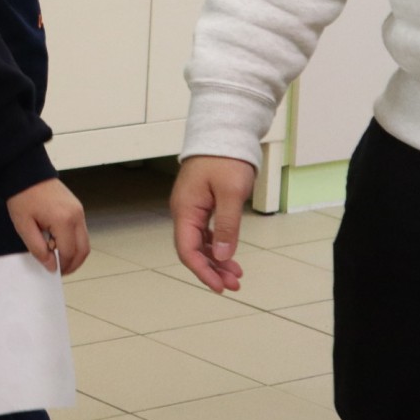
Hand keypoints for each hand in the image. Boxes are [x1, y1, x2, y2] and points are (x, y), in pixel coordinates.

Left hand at [5, 178, 89, 274]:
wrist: (25, 171)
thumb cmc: (22, 196)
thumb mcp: (24, 226)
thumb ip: (38, 249)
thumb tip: (51, 266)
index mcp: (64, 220)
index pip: (69, 252)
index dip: (62, 265)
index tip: (52, 271)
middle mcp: (77, 216)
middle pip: (83, 249)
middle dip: (73, 264)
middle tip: (59, 269)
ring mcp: (79, 210)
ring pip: (85, 241)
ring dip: (74, 253)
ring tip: (57, 257)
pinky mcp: (77, 207)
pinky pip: (80, 230)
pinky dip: (73, 241)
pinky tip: (58, 242)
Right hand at [170, 155, 253, 293]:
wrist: (223, 133)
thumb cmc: (225, 159)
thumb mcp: (231, 193)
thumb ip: (226, 226)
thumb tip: (221, 255)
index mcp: (185, 209)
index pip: (187, 250)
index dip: (202, 271)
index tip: (219, 286)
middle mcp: (184, 211)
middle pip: (192, 249)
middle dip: (212, 269)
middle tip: (234, 284)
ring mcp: (191, 208)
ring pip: (199, 243)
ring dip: (216, 260)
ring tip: (235, 274)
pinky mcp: (201, 204)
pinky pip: (204, 233)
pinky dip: (217, 246)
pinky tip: (228, 255)